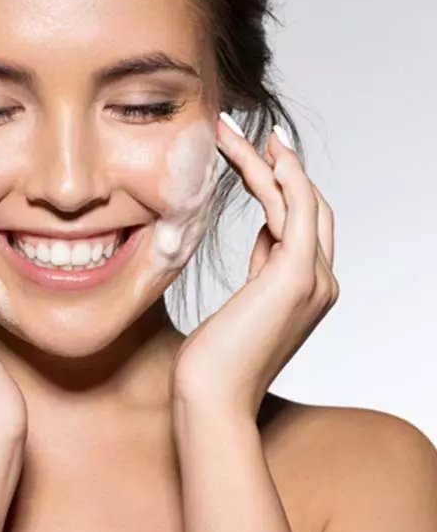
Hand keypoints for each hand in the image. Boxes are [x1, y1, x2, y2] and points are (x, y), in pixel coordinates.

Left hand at [170, 115, 339, 419]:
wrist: (210, 399)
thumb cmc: (214, 360)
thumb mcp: (244, 303)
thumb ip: (263, 268)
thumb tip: (266, 233)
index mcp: (308, 288)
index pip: (301, 223)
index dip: (281, 185)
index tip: (254, 156)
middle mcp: (321, 281)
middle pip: (307, 205)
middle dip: (275, 165)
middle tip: (238, 132)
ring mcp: (315, 279)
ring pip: (298, 200)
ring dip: (264, 161)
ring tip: (228, 131)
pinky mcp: (297, 276)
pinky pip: (298, 210)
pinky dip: (284, 176)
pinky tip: (264, 150)